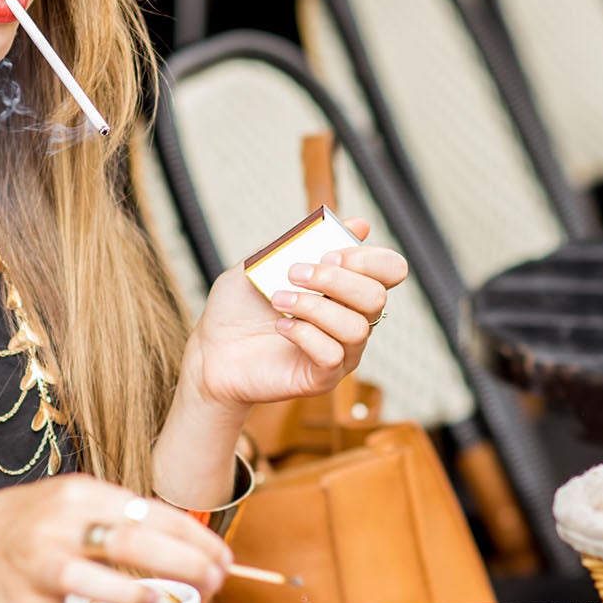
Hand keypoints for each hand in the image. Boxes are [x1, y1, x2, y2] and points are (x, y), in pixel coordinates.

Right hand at [0, 473, 230, 602]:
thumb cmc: (30, 524)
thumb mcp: (70, 500)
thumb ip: (117, 513)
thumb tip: (186, 540)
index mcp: (76, 495)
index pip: (147, 512)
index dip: (194, 537)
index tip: (223, 557)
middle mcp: (56, 527)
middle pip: (131, 543)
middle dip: (185, 565)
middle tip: (214, 582)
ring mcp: (37, 569)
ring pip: (94, 583)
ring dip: (140, 597)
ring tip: (168, 601)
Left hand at [182, 219, 407, 409]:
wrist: (212, 349)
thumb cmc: (239, 305)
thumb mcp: (263, 262)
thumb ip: (304, 242)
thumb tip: (359, 224)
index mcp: (345, 287)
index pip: (390, 270)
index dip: (368, 259)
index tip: (329, 252)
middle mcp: (352, 319)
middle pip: (376, 297)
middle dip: (335, 279)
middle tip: (294, 273)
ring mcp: (342, 351)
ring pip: (357, 328)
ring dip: (312, 306)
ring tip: (277, 299)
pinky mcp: (323, 378)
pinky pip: (333, 355)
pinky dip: (304, 333)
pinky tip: (280, 326)